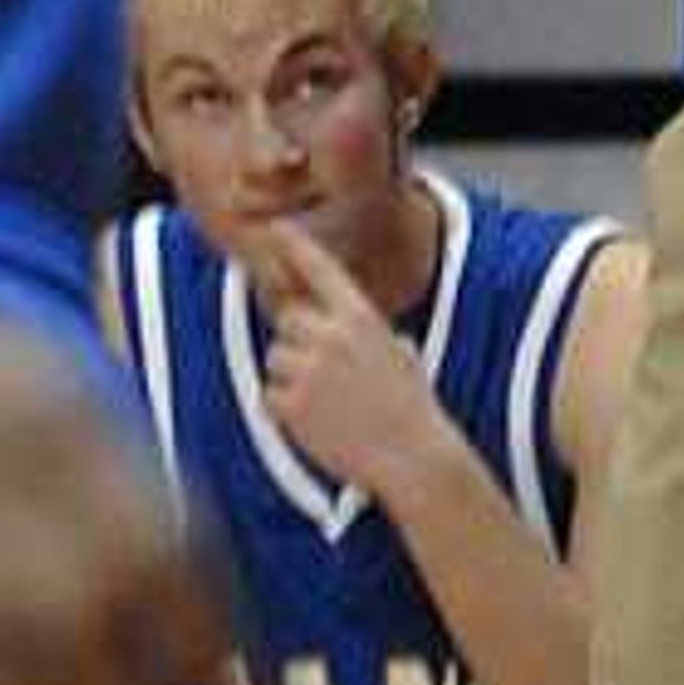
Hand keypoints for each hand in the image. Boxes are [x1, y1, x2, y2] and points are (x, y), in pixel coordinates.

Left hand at [254, 217, 439, 501]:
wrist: (411, 456)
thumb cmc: (412, 407)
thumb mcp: (401, 353)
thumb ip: (373, 334)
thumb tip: (363, 333)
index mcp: (360, 317)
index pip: (321, 270)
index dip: (296, 246)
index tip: (276, 228)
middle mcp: (330, 336)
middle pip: (288, 319)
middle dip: (299, 340)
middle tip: (325, 370)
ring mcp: (308, 370)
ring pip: (276, 358)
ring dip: (292, 376)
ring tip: (327, 401)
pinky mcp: (291, 404)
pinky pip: (271, 394)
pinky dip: (285, 407)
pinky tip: (317, 421)